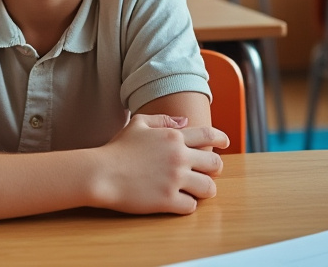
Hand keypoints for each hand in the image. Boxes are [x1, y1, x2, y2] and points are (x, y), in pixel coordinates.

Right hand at [91, 114, 227, 214]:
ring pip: (209, 188)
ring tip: (196, 191)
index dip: (222, 138)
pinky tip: (179, 202)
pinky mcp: (167, 200)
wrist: (101, 173)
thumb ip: (163, 120)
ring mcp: (175, 180)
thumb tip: (184, 122)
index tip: (226, 143)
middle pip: (215, 164)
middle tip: (208, 173)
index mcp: (174, 137)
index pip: (209, 135)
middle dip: (214, 169)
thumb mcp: (138, 124)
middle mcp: (179, 157)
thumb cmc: (117, 149)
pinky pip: (191, 206)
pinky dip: (188, 205)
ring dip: (205, 190)